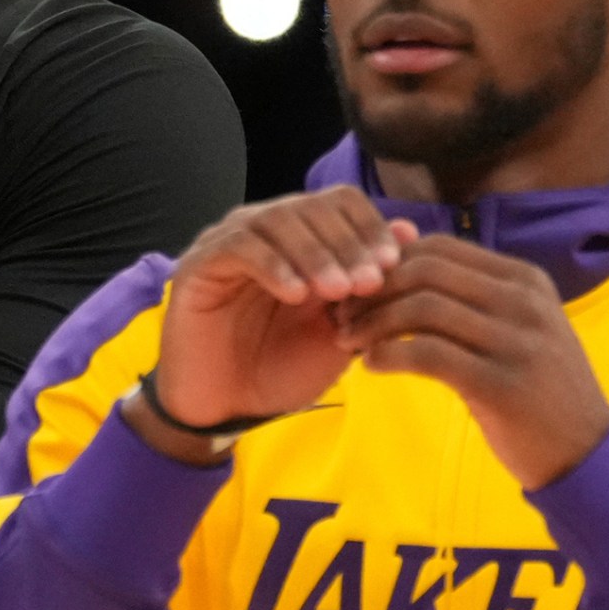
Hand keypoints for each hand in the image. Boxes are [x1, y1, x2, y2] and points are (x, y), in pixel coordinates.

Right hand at [144, 189, 410, 451]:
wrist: (228, 407)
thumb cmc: (283, 367)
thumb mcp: (340, 329)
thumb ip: (369, 287)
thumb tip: (408, 233)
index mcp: (302, 238)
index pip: (341, 202)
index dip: (370, 227)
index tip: (394, 264)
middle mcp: (266, 229)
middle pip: (313, 206)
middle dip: (348, 243)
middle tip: (368, 282)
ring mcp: (230, 242)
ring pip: (277, 220)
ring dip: (315, 253)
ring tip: (338, 290)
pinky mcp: (199, 264)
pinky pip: (239, 247)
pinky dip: (273, 266)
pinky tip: (295, 294)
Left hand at [336, 236, 608, 488]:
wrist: (584, 450)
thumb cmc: (537, 387)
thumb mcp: (514, 329)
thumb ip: (467, 297)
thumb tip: (404, 258)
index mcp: (524, 279)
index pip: (439, 248)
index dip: (387, 263)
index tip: (359, 290)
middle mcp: (523, 302)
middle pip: (425, 271)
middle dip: (373, 290)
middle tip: (344, 315)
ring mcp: (515, 342)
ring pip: (422, 309)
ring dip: (373, 323)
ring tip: (351, 342)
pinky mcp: (500, 385)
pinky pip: (428, 355)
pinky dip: (388, 356)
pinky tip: (372, 367)